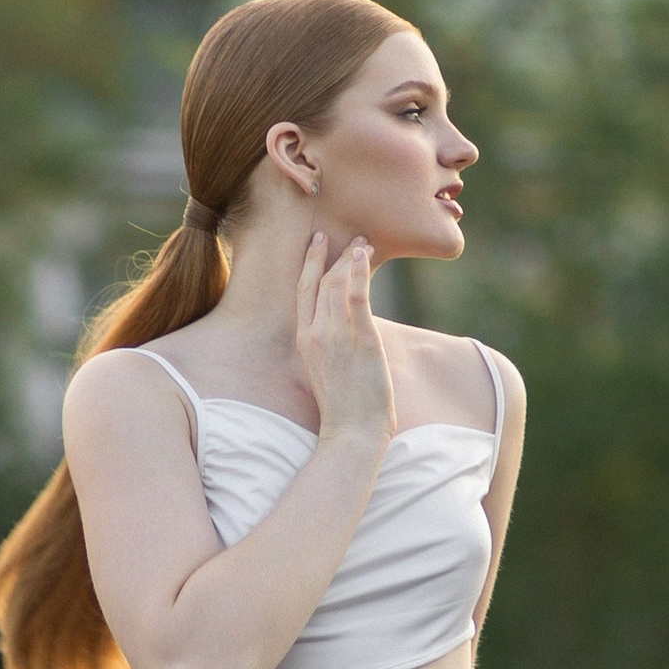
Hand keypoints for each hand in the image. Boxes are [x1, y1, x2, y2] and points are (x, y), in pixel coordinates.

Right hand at [294, 232, 394, 448]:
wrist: (352, 431)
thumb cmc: (344, 409)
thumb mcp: (328, 372)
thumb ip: (331, 346)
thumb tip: (345, 331)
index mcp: (305, 342)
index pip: (304, 292)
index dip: (310, 264)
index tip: (317, 244)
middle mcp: (316, 334)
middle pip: (321, 282)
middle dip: (333, 255)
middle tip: (347, 237)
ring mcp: (337, 335)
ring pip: (338, 284)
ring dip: (351, 258)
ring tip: (364, 242)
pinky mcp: (361, 338)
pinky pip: (357, 295)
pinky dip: (359, 271)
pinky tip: (365, 255)